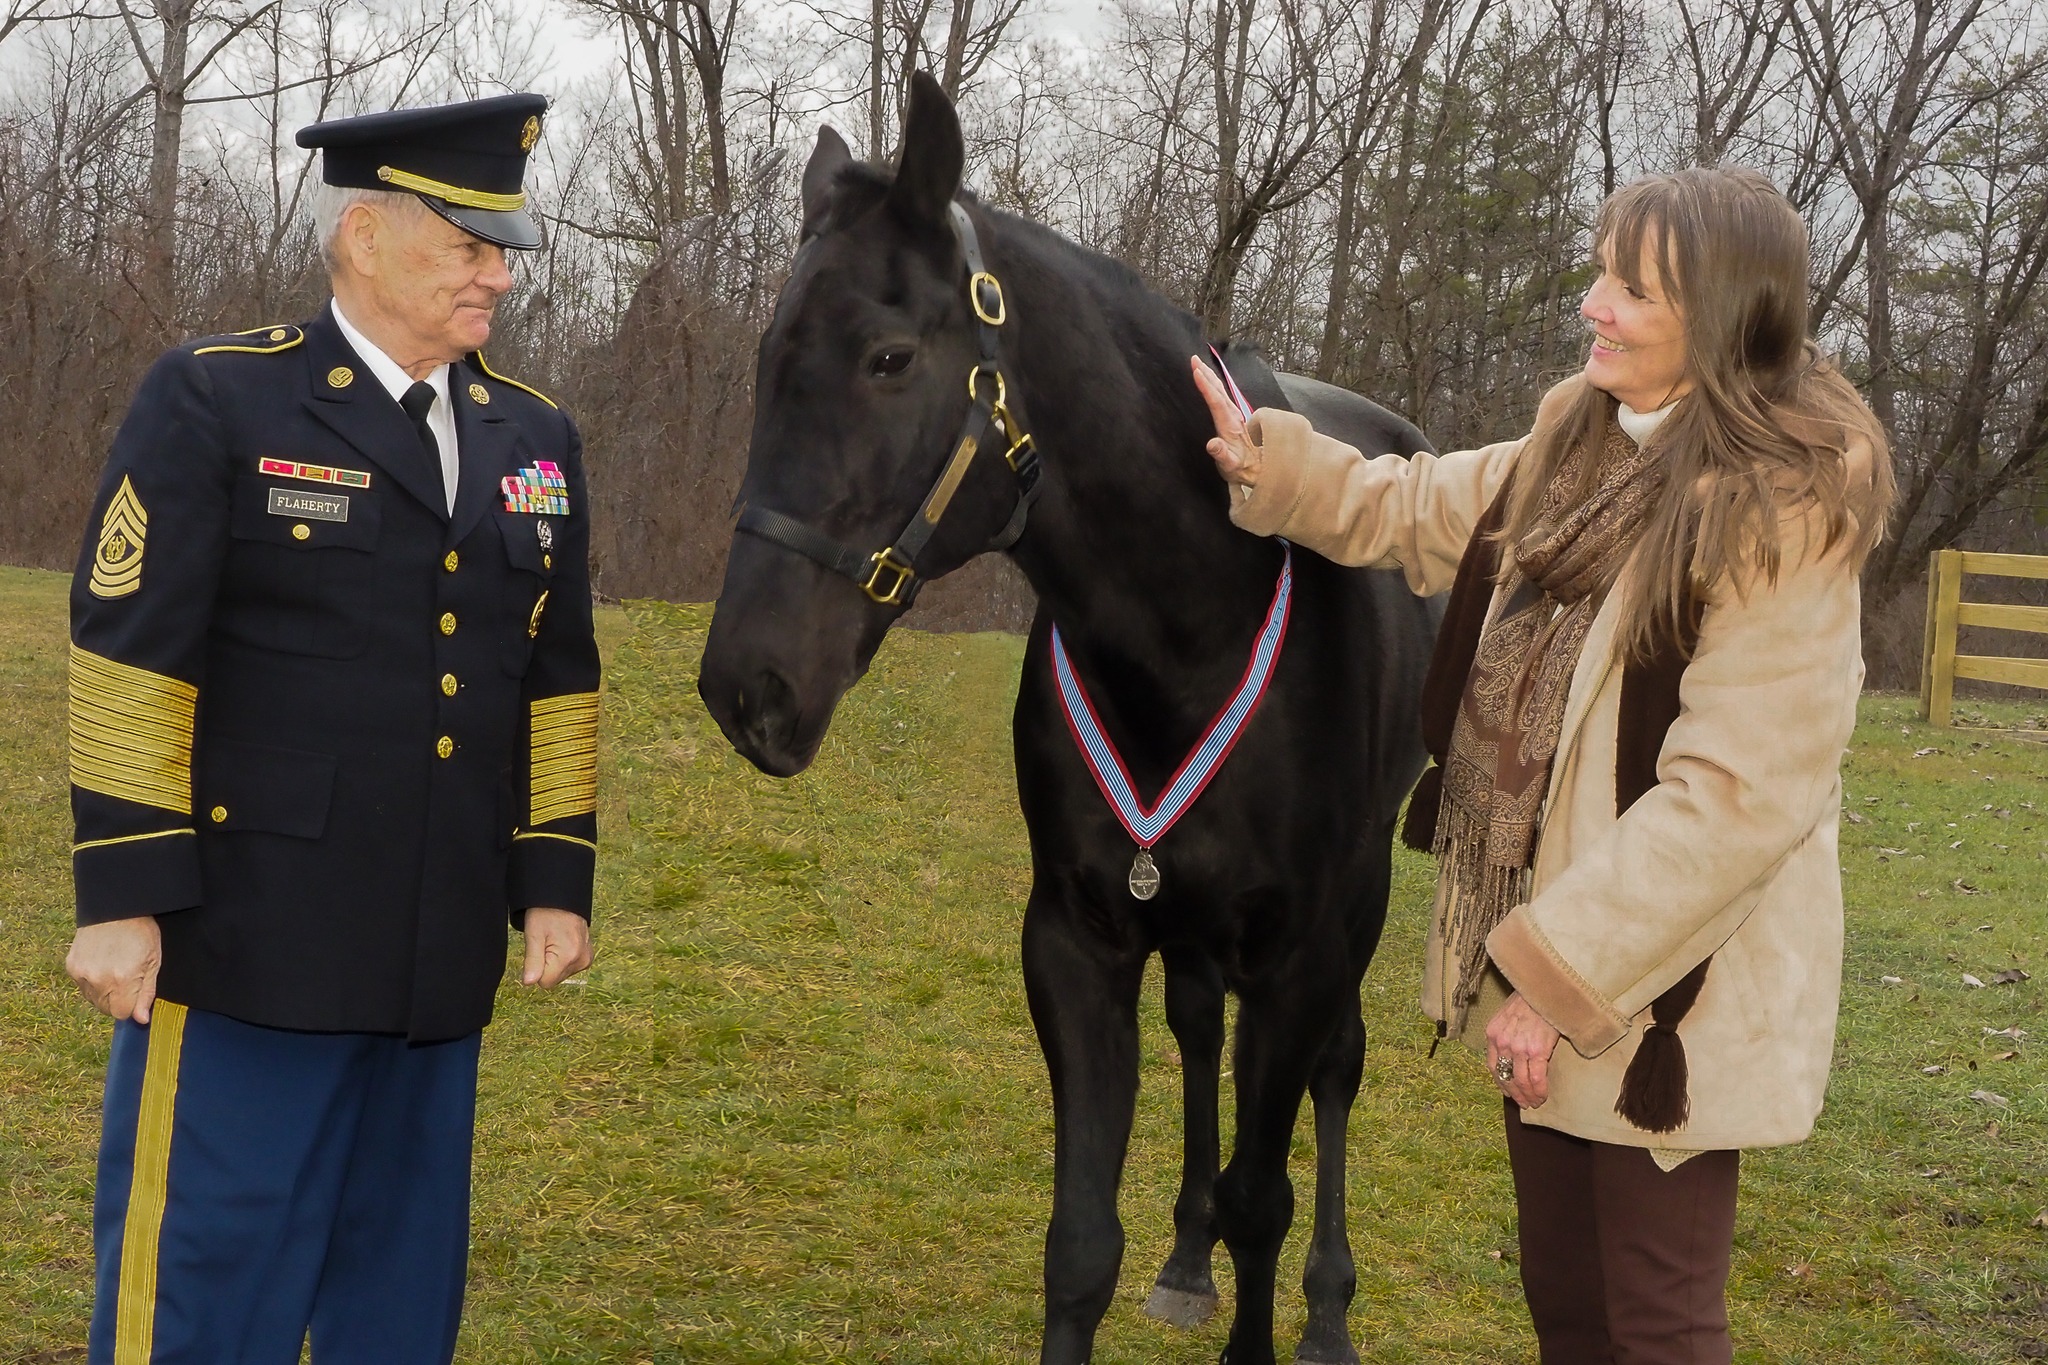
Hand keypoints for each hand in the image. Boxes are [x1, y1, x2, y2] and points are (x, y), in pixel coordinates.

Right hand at [67, 917, 161, 1023]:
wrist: (116, 908)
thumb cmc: (140, 932)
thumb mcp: (154, 962)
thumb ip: (146, 993)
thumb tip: (141, 1019)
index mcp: (122, 980)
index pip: (122, 1014)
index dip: (131, 1006)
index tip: (136, 994)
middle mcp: (98, 980)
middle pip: (106, 1009)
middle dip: (118, 1000)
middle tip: (127, 979)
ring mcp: (82, 974)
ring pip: (93, 999)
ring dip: (103, 992)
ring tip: (114, 969)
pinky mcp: (71, 967)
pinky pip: (82, 987)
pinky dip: (91, 981)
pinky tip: (101, 964)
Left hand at [521, 907, 591, 987]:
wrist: (563, 899)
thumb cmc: (545, 913)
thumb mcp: (533, 935)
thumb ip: (532, 961)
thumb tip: (529, 982)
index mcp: (568, 957)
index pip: (545, 982)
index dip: (537, 969)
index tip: (539, 949)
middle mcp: (581, 960)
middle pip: (554, 979)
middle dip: (546, 966)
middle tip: (545, 944)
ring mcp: (586, 959)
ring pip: (561, 974)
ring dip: (554, 962)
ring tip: (553, 941)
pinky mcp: (588, 957)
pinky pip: (570, 968)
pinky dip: (563, 959)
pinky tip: (562, 944)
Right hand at [1190, 356, 1262, 488]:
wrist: (1258, 469)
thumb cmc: (1240, 468)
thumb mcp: (1231, 465)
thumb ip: (1222, 455)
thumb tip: (1212, 444)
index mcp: (1229, 425)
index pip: (1216, 401)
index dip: (1206, 386)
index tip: (1196, 371)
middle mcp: (1233, 416)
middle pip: (1218, 390)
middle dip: (1206, 374)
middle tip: (1193, 359)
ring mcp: (1234, 416)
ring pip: (1221, 391)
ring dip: (1210, 376)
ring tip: (1199, 364)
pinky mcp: (1233, 418)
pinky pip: (1222, 396)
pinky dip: (1214, 385)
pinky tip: (1211, 381)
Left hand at [1486, 991, 1562, 1108]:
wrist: (1544, 989)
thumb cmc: (1529, 1000)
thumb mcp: (1507, 1015)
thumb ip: (1505, 1033)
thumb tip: (1511, 1053)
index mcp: (1493, 1034)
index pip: (1492, 1066)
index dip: (1500, 1083)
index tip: (1508, 1092)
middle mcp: (1502, 1043)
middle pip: (1506, 1077)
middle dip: (1515, 1094)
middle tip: (1524, 1103)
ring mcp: (1519, 1048)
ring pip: (1521, 1081)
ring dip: (1528, 1096)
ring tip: (1535, 1103)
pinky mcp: (1537, 1051)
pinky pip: (1536, 1078)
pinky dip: (1539, 1091)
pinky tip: (1542, 1097)